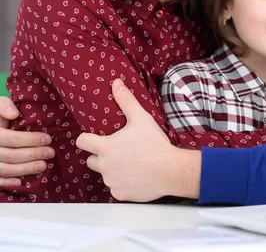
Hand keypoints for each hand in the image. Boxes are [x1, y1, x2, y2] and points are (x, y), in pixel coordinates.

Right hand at [0, 97, 54, 186]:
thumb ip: (5, 106)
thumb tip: (14, 114)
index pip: (11, 139)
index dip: (30, 140)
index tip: (48, 139)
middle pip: (10, 155)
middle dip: (33, 154)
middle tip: (51, 153)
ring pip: (5, 169)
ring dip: (25, 169)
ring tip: (43, 166)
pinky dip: (7, 183)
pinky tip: (21, 183)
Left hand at [76, 79, 199, 201]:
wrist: (171, 170)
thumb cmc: (155, 144)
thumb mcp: (141, 119)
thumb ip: (126, 101)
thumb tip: (116, 83)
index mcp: (106, 147)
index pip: (82, 142)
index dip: (87, 139)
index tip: (94, 138)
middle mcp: (104, 166)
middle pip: (91, 160)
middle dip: (101, 156)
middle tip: (119, 151)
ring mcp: (111, 181)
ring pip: (105, 174)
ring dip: (113, 170)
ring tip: (132, 163)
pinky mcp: (120, 194)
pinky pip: (116, 188)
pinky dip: (124, 183)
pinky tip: (137, 176)